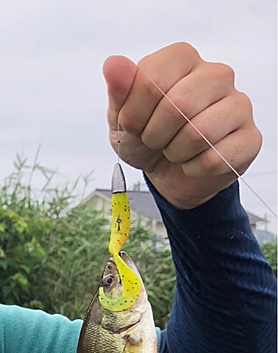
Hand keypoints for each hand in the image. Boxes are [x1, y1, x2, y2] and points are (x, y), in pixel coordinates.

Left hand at [103, 43, 261, 208]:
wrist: (167, 173)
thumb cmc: (147, 139)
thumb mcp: (123, 117)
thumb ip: (119, 90)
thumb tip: (114, 65)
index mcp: (183, 58)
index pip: (153, 79)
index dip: (134, 113)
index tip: (133, 125)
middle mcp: (216, 75)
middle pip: (179, 105)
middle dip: (155, 135)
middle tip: (155, 141)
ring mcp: (238, 105)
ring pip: (200, 133)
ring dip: (176, 153)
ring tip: (174, 150)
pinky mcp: (249, 138)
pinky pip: (216, 159)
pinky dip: (193, 169)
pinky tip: (192, 163)